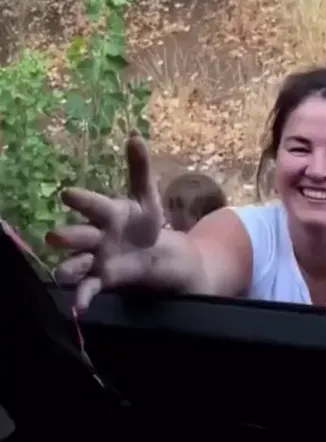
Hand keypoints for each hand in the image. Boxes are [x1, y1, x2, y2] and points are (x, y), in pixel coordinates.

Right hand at [47, 132, 163, 309]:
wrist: (154, 254)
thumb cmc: (145, 222)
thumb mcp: (147, 197)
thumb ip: (140, 170)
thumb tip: (136, 136)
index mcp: (107, 212)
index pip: (92, 204)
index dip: (81, 200)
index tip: (67, 194)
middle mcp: (95, 235)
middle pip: (78, 235)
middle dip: (67, 236)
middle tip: (55, 236)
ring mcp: (95, 259)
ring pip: (76, 263)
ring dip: (68, 267)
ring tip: (62, 273)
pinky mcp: (101, 279)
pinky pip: (88, 288)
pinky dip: (82, 297)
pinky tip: (78, 306)